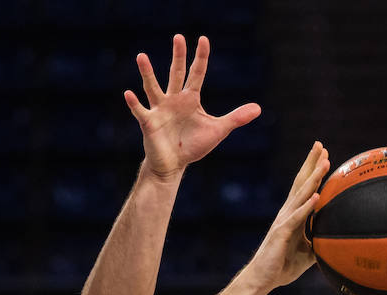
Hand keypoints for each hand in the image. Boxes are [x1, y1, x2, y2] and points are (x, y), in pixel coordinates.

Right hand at [125, 35, 260, 179]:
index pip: (196, 73)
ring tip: (142, 56)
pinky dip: (134, 103)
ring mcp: (160, 110)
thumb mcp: (217, 130)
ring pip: (153, 87)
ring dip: (147, 73)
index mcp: (190, 99)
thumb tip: (258, 109)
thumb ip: (236, 118)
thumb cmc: (193, 146)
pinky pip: (140, 111)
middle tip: (178, 36)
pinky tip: (128, 94)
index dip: (200, 57)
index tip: (203, 39)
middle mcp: (174, 100)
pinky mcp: (149, 123)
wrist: (173, 165)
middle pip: (176, 73)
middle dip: (178, 56)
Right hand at [240, 141, 329, 290]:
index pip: (304, 188)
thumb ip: (320, 242)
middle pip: (301, 182)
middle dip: (311, 163)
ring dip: (313, 178)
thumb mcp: (308, 253)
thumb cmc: (282, 266)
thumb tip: (338, 241)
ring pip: (301, 195)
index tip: (324, 154)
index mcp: (293, 215)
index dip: (314, 171)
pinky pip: (297, 218)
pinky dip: (307, 206)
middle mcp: (287, 213)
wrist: (262, 279)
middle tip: (320, 144)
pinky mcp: (282, 233)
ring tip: (324, 162)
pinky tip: (317, 196)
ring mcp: (284, 221)